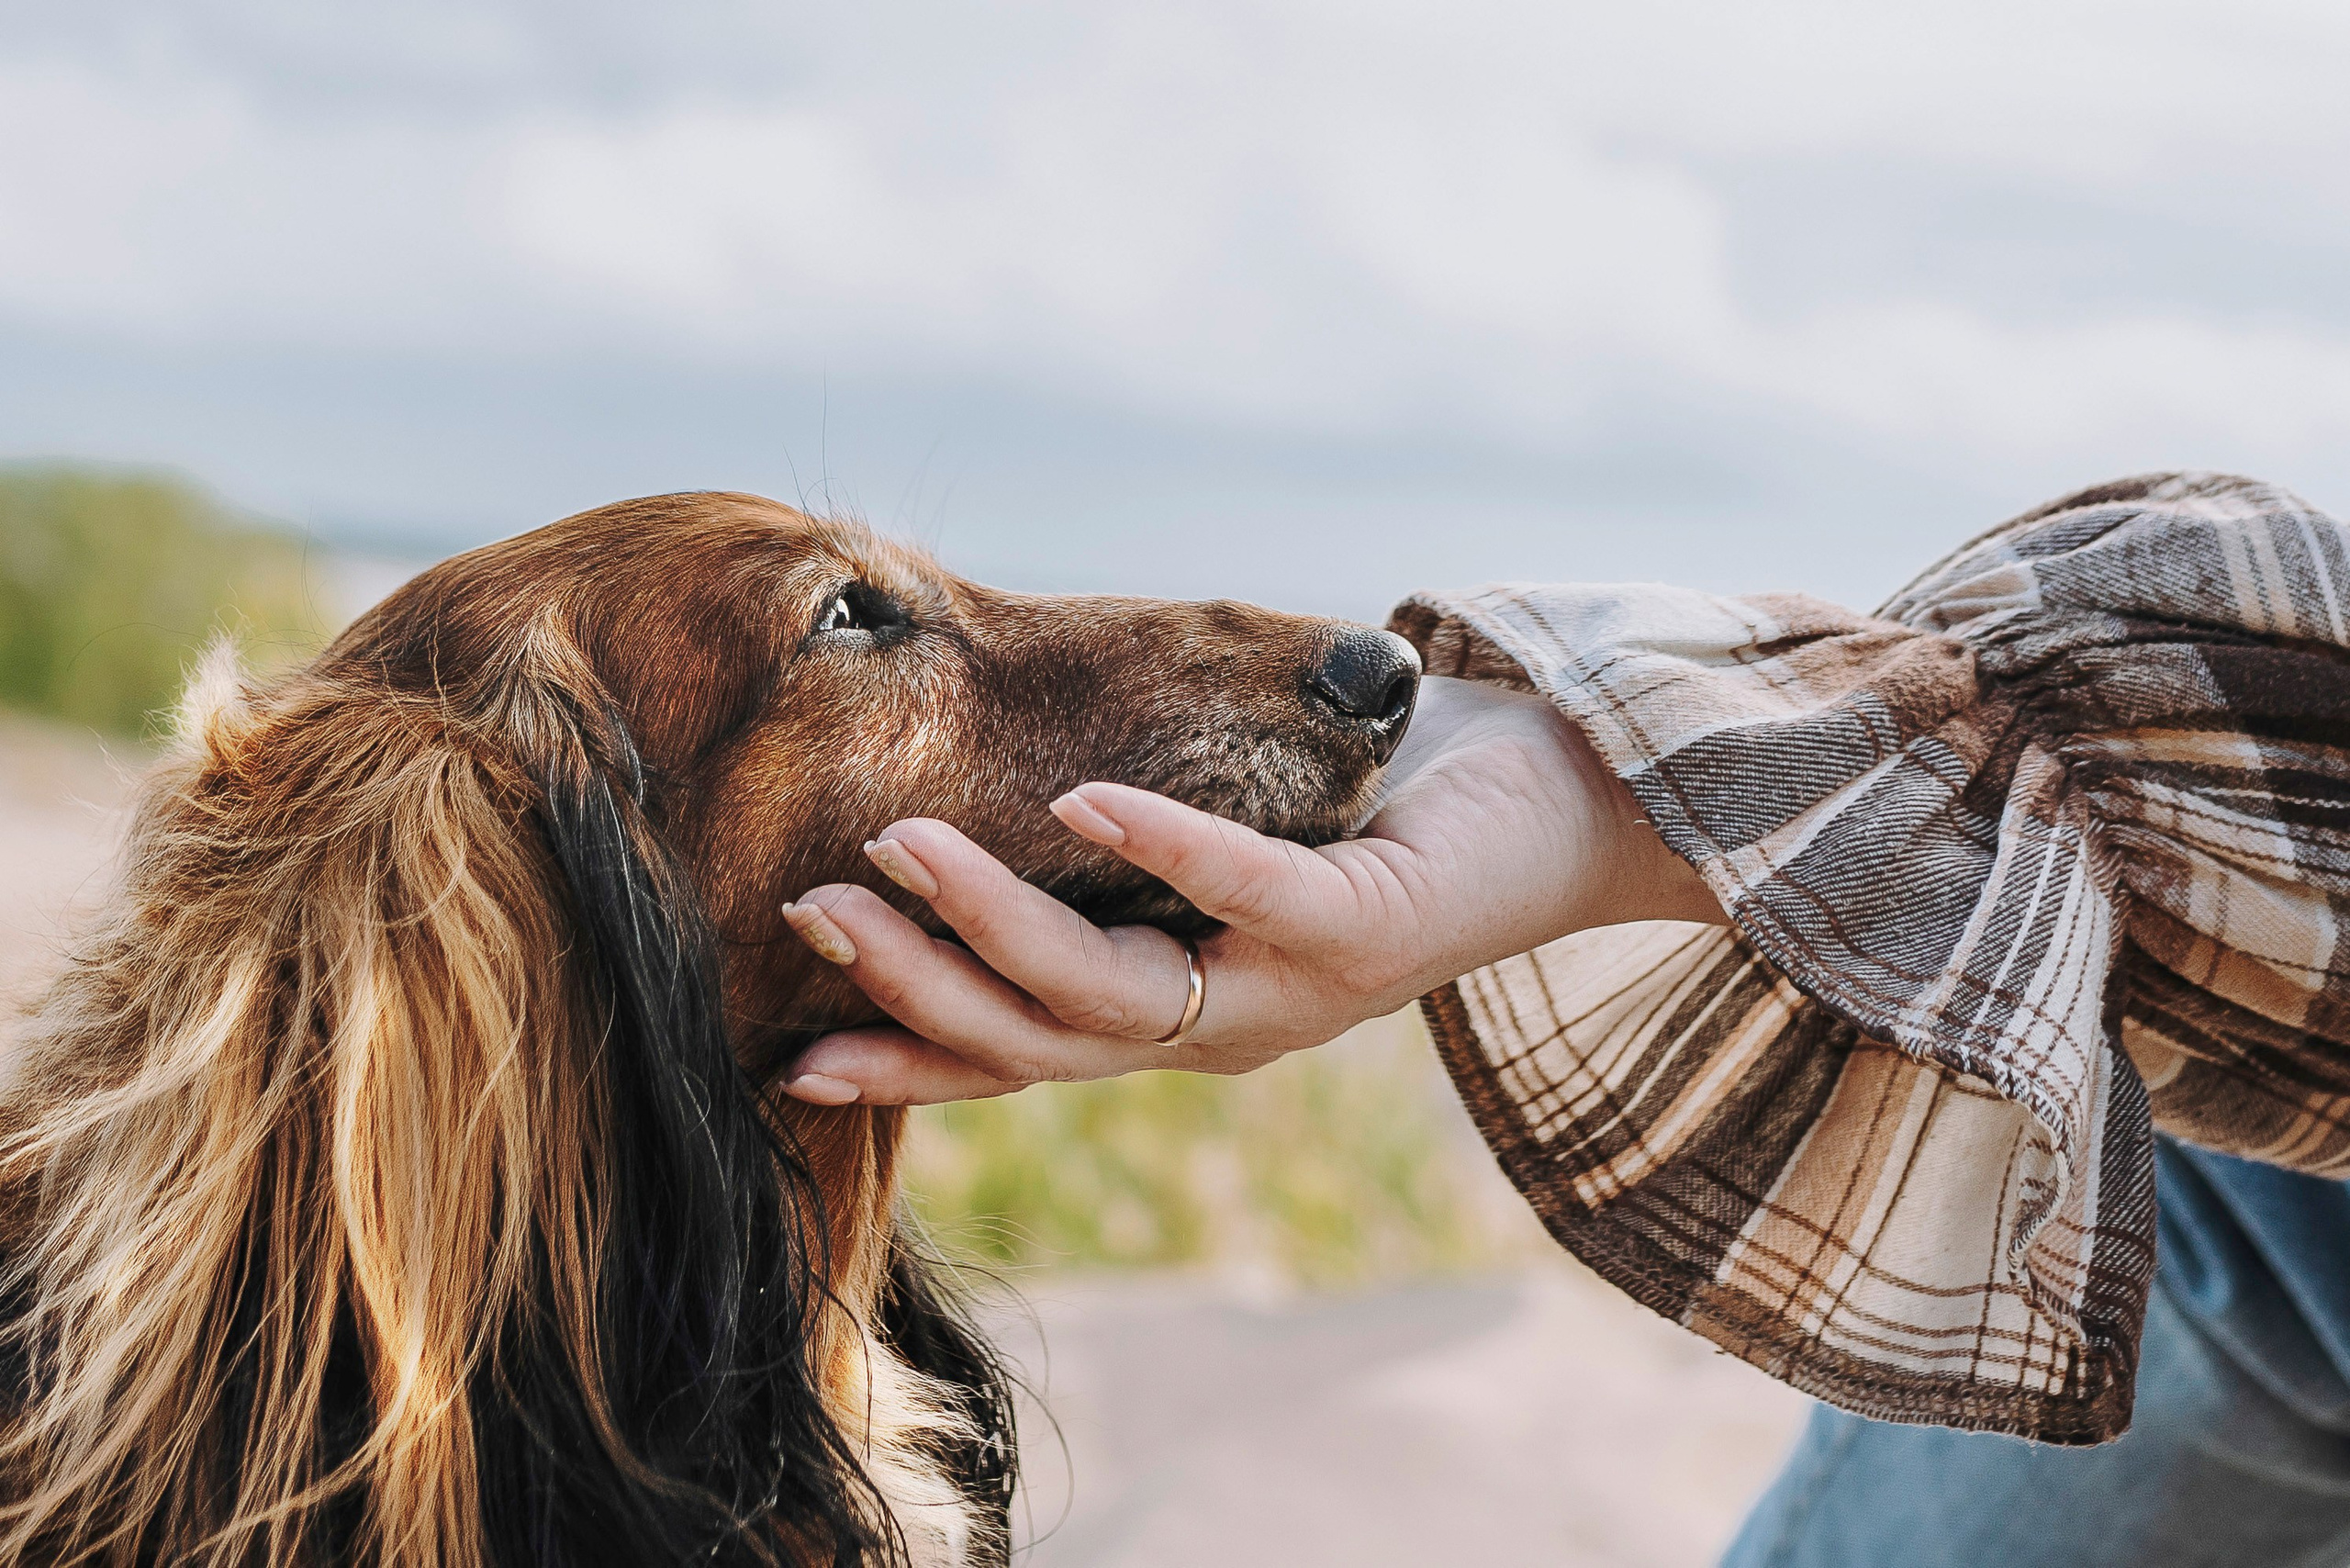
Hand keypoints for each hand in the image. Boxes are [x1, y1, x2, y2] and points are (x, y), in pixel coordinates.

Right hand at [778, 677, 1723, 1104]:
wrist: (1574, 804)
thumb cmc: (1384, 809)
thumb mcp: (1226, 843)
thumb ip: (1129, 850)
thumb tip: (1002, 784)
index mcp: (1185, 1014)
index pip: (1025, 1057)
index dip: (914, 1064)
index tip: (795, 1058)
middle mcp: (1227, 1026)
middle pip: (1039, 1041)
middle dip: (917, 987)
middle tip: (815, 911)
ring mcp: (1295, 985)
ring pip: (1110, 991)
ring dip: (995, 921)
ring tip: (904, 847)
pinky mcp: (1362, 921)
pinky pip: (1243, 892)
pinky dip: (1158, 847)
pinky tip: (1079, 801)